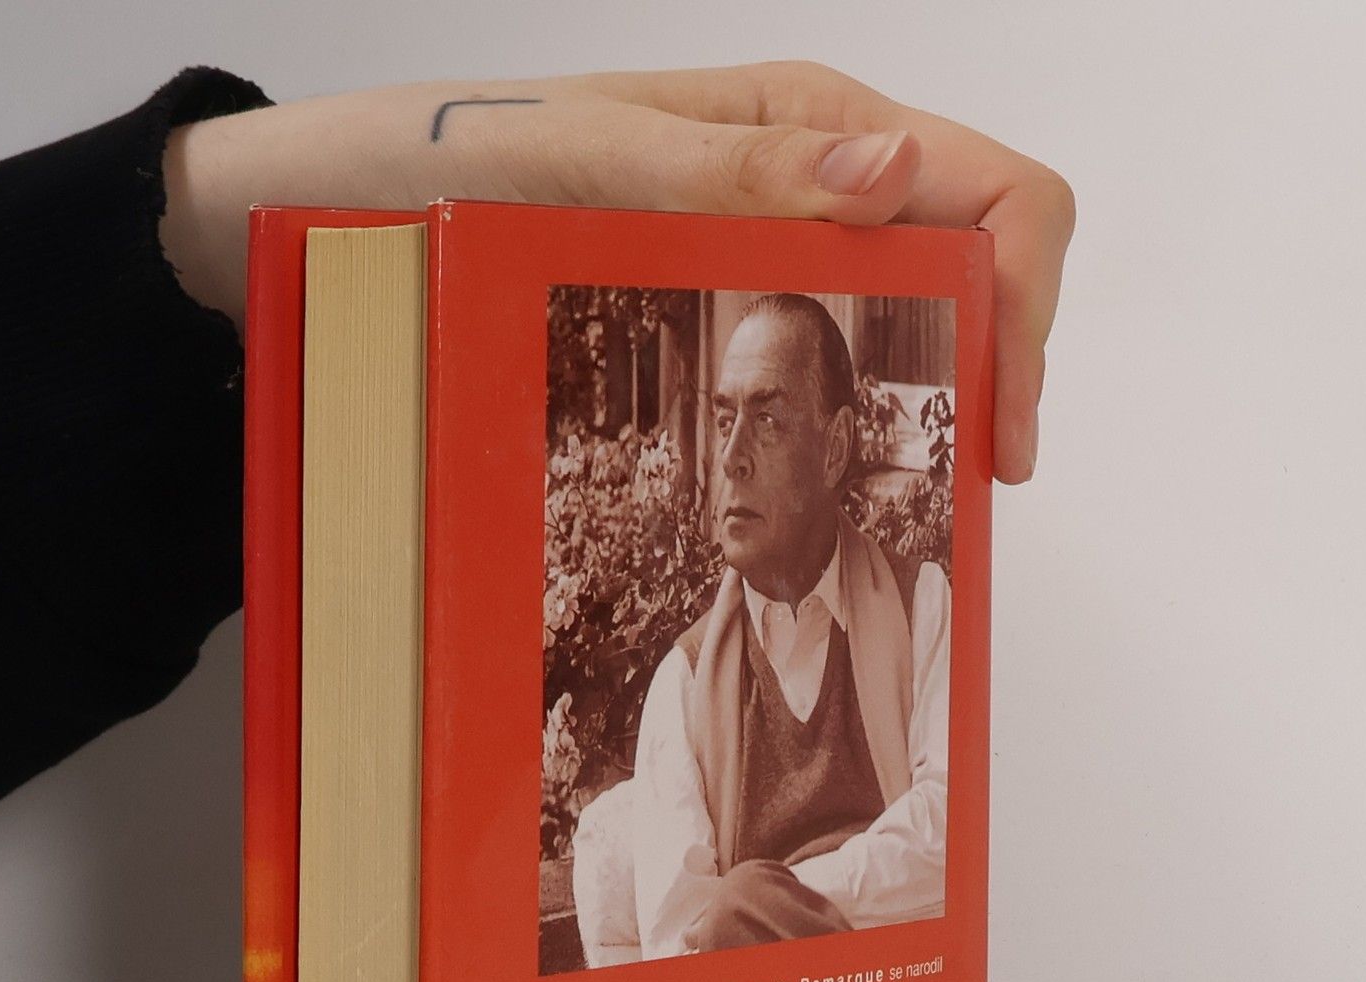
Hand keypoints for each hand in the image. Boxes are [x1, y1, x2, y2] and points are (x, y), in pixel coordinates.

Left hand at [160, 63, 1072, 482]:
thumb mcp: (598, 161)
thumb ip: (742, 171)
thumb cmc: (451, 164)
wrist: (339, 208)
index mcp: (807, 117)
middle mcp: (808, 172)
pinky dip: (866, 398)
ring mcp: (770, 238)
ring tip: (925, 480)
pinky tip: (848, 454)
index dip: (1025, 298)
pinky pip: (831, 339)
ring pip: (914, 304)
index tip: (998, 420)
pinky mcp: (721, 293)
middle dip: (999, 351)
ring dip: (940, 383)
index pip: (987, 188)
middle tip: (974, 475)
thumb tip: (888, 183)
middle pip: (974, 250)